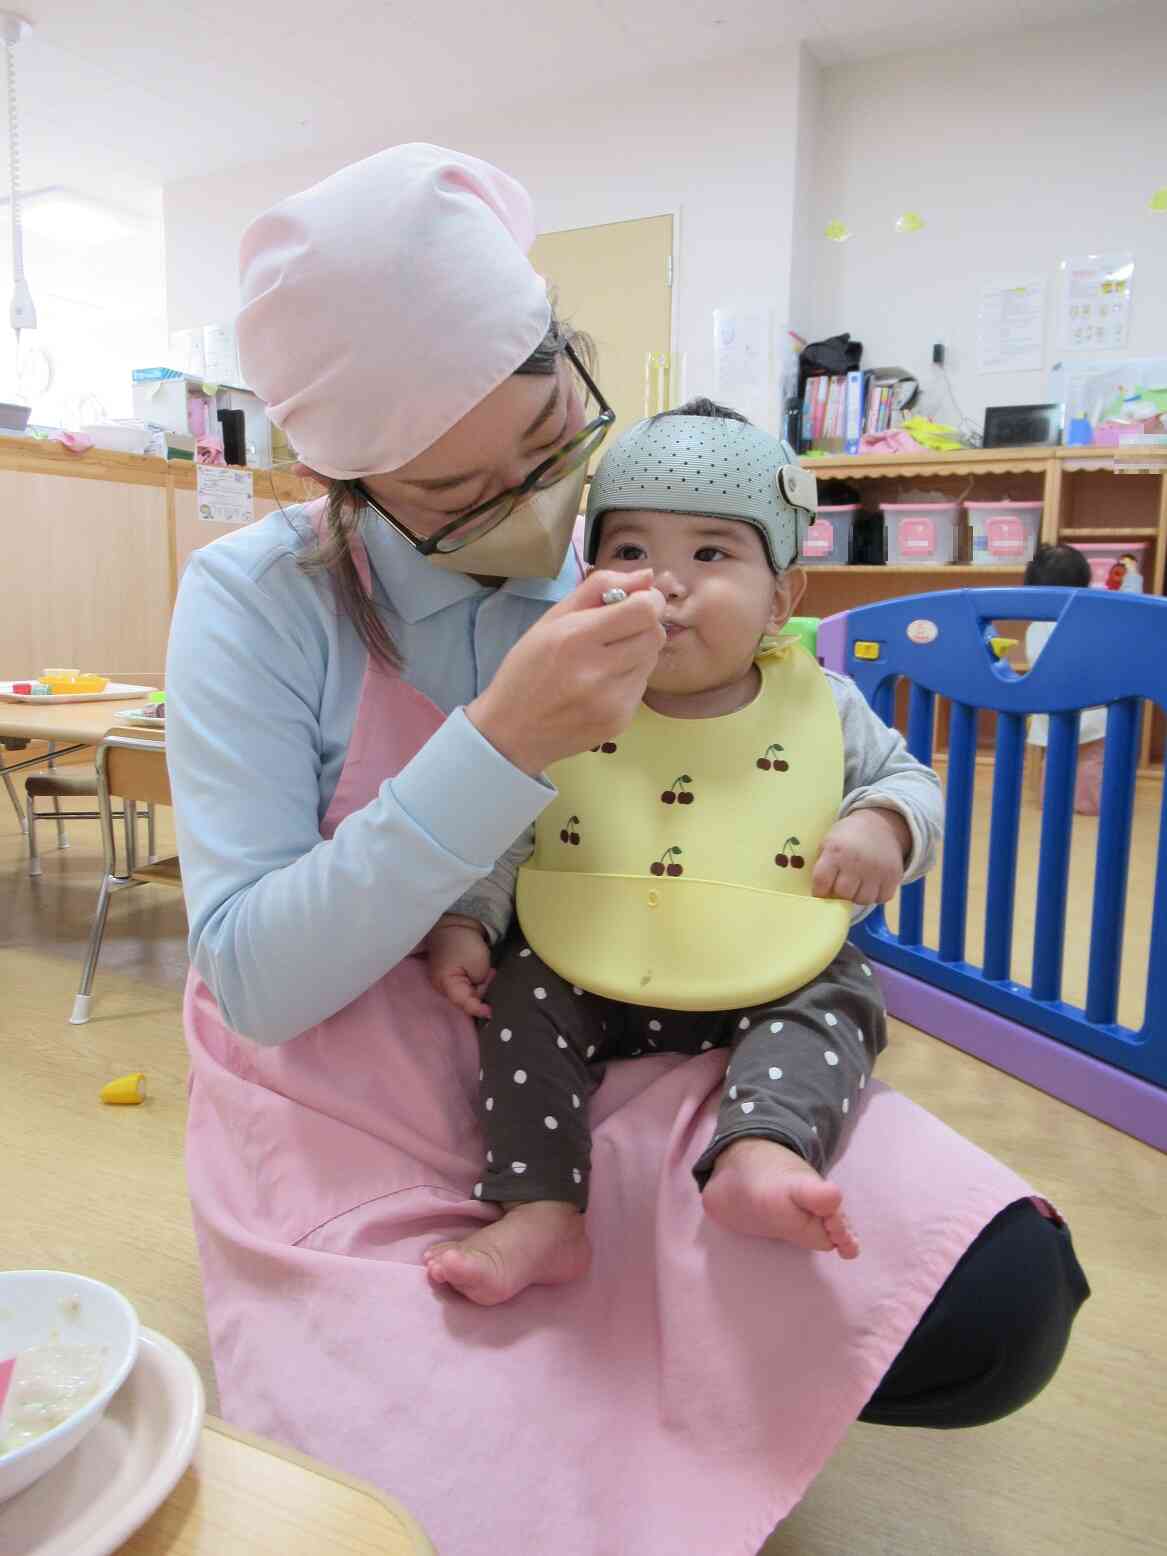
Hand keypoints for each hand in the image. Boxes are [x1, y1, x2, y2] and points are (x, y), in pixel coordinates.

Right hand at [427, 919, 494, 1018]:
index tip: (491, 1012)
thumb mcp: (479, 967)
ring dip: (479, 985)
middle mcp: (441, 986)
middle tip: (491, 974)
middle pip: (465, 1000)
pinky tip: (482, 971)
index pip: (463, 1004)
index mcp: (445, 984)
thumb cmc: (466, 944)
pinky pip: (464, 985)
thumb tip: (479, 992)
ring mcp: (444, 980)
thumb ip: (480, 985)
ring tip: (488, 970)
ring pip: (466, 993)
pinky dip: (475, 980)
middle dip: (481, 992)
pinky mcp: (449, 974)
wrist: (455, 923)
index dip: (478, 1009)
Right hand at [466, 568, 665, 774]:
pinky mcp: (620, 721)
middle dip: (645, 625)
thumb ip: (599, 589)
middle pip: (655, 634)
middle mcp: (597, 671)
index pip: (644, 611)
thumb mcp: (551, 619)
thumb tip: (648, 576)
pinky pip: (642, 686)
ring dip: (637, 651)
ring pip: (652, 659)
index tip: (635, 602)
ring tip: (605, 659)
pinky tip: (602, 684)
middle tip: (618, 630)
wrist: (511, 732)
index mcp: (575, 638)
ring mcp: (612, 700)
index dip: (648, 601)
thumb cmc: (527, 669)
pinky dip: (629, 678)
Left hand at [812, 809, 909, 906]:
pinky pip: (881, 898)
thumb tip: (819, 894)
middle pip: (843, 894)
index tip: (822, 890)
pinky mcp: (893, 876)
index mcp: (835, 852)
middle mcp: (855, 861)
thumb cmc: (847, 837)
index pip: (821, 883)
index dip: (819, 890)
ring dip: (858, 896)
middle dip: (840, 893)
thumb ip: (821, 866)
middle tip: (842, 885)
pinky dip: (876, 895)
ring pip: (863, 900)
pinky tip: (872, 884)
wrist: (879, 824)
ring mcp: (876, 869)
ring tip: (857, 884)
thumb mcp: (828, 843)